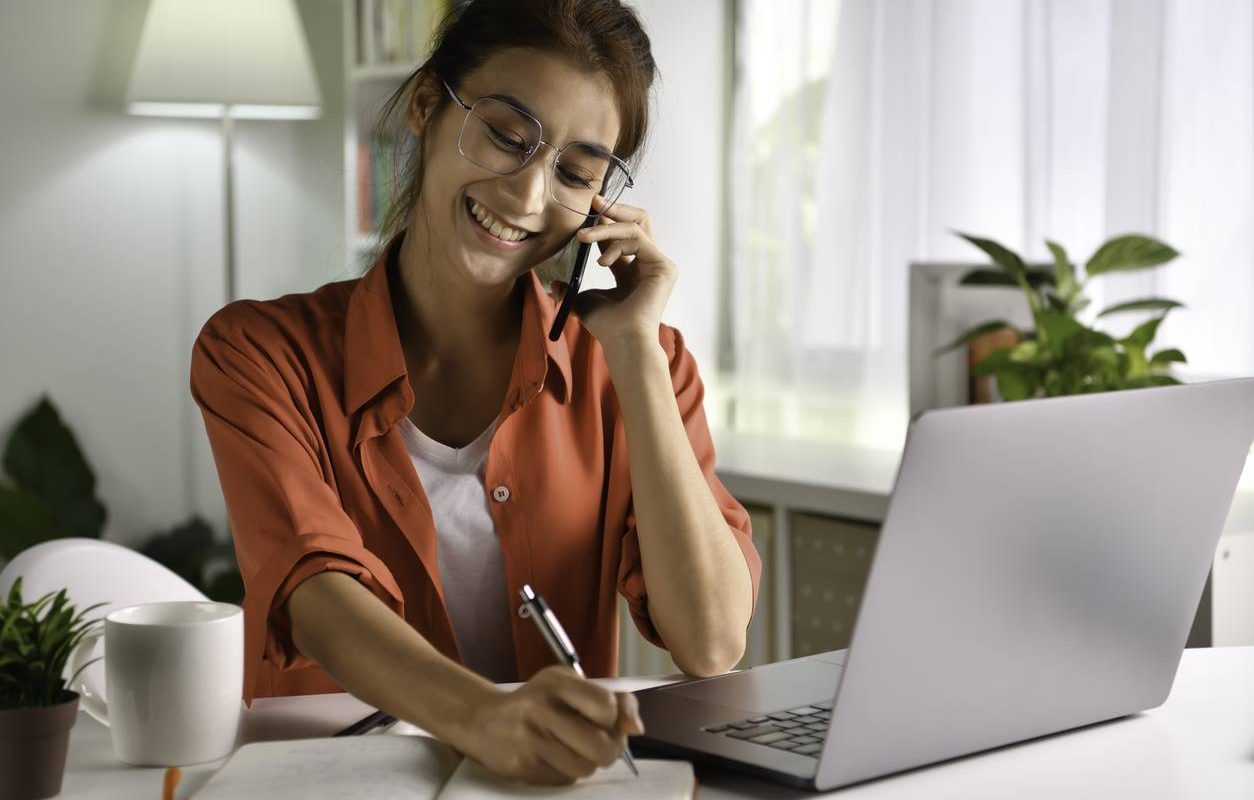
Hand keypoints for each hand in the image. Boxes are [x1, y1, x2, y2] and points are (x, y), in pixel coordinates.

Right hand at [450, 666, 644, 785]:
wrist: (483, 720)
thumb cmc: (537, 701)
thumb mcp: (570, 685)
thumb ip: (613, 699)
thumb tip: (636, 729)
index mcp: (557, 683)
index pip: (606, 706)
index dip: (614, 719)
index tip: (606, 718)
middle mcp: (542, 709)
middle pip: (602, 748)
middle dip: (608, 750)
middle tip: (598, 743)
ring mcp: (530, 740)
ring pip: (585, 769)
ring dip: (586, 764)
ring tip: (572, 749)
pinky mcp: (523, 767)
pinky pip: (564, 781)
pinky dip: (565, 773)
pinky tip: (553, 757)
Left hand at [551, 195, 676, 349]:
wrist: (622, 340)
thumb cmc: (606, 325)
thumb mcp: (583, 300)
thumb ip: (571, 289)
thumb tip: (554, 285)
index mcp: (632, 271)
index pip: (621, 236)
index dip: (604, 222)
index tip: (586, 211)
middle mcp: (648, 264)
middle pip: (638, 221)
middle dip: (615, 209)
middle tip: (593, 202)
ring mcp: (658, 264)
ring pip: (636, 226)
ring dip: (606, 227)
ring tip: (583, 238)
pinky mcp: (663, 266)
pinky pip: (638, 238)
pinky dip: (616, 241)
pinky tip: (601, 259)